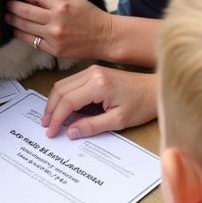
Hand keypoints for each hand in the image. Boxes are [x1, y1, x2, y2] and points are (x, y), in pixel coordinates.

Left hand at [6, 0, 113, 61]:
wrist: (105, 37)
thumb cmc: (91, 16)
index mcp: (60, 5)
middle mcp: (55, 20)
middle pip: (25, 12)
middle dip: (12, 7)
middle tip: (6, 5)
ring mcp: (53, 36)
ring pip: (25, 27)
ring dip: (13, 21)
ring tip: (8, 17)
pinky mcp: (53, 49)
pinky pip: (32, 41)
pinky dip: (23, 35)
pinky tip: (18, 31)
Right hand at [41, 66, 157, 138]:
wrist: (155, 89)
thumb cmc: (142, 105)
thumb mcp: (118, 121)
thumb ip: (92, 126)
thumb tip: (70, 132)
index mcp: (98, 85)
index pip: (68, 101)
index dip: (56, 118)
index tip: (51, 132)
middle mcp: (92, 73)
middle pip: (60, 90)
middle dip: (51, 109)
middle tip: (46, 126)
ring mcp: (92, 70)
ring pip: (63, 84)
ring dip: (55, 101)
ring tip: (51, 119)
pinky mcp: (94, 71)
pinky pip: (71, 82)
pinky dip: (63, 95)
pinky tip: (63, 108)